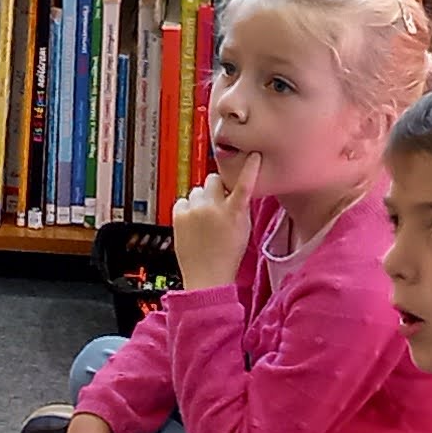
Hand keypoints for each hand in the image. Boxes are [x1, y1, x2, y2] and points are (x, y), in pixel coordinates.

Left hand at [171, 163, 254, 290]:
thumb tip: (234, 190)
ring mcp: (194, 210)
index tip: (253, 155)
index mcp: (234, 212)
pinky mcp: (178, 215)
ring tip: (204, 219)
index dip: (249, 168)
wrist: (207, 276)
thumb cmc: (227, 256)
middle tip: (217, 204)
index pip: (244, 184)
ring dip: (201, 199)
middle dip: (215, 188)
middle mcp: (213, 208)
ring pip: (197, 190)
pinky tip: (193, 222)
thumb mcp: (243, 228)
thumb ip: (240, 206)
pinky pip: (183, 200)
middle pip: (213, 179)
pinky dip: (187, 208)